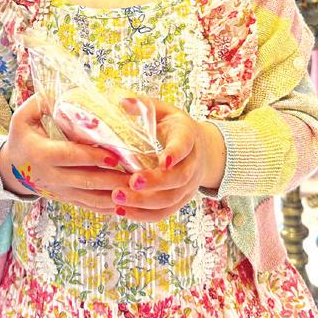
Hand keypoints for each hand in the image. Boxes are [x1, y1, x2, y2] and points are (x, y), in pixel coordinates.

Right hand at [0, 94, 130, 213]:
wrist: (11, 167)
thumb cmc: (22, 136)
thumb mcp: (24, 115)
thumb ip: (43, 101)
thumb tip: (70, 90)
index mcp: (41, 153)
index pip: (70, 156)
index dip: (93, 156)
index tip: (115, 155)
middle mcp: (50, 176)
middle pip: (85, 180)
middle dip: (112, 178)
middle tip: (136, 174)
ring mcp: (59, 191)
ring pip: (90, 197)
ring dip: (114, 195)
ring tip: (137, 188)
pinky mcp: (66, 199)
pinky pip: (89, 206)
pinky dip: (108, 206)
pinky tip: (127, 202)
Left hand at [109, 98, 225, 222]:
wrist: (199, 149)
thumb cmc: (173, 126)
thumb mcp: (162, 110)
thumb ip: (143, 105)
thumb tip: (123, 102)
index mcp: (188, 136)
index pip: (184, 146)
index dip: (175, 154)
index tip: (163, 160)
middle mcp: (192, 164)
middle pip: (178, 178)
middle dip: (155, 182)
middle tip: (131, 181)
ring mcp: (187, 186)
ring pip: (170, 199)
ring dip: (144, 202)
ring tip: (118, 197)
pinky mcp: (178, 200)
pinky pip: (163, 213)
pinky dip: (143, 215)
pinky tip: (121, 211)